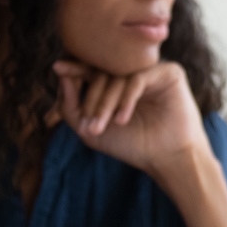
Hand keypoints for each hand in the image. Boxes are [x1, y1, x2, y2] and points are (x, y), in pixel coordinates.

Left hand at [53, 59, 207, 180]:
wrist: (167, 158)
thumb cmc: (131, 145)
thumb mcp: (89, 130)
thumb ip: (69, 104)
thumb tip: (60, 72)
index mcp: (118, 82)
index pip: (93, 69)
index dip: (75, 68)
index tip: (58, 68)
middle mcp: (134, 72)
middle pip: (103, 73)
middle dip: (91, 100)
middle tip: (89, 126)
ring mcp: (152, 71)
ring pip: (118, 76)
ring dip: (105, 103)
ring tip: (101, 128)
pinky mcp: (169, 72)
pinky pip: (138, 79)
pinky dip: (126, 99)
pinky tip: (122, 120)